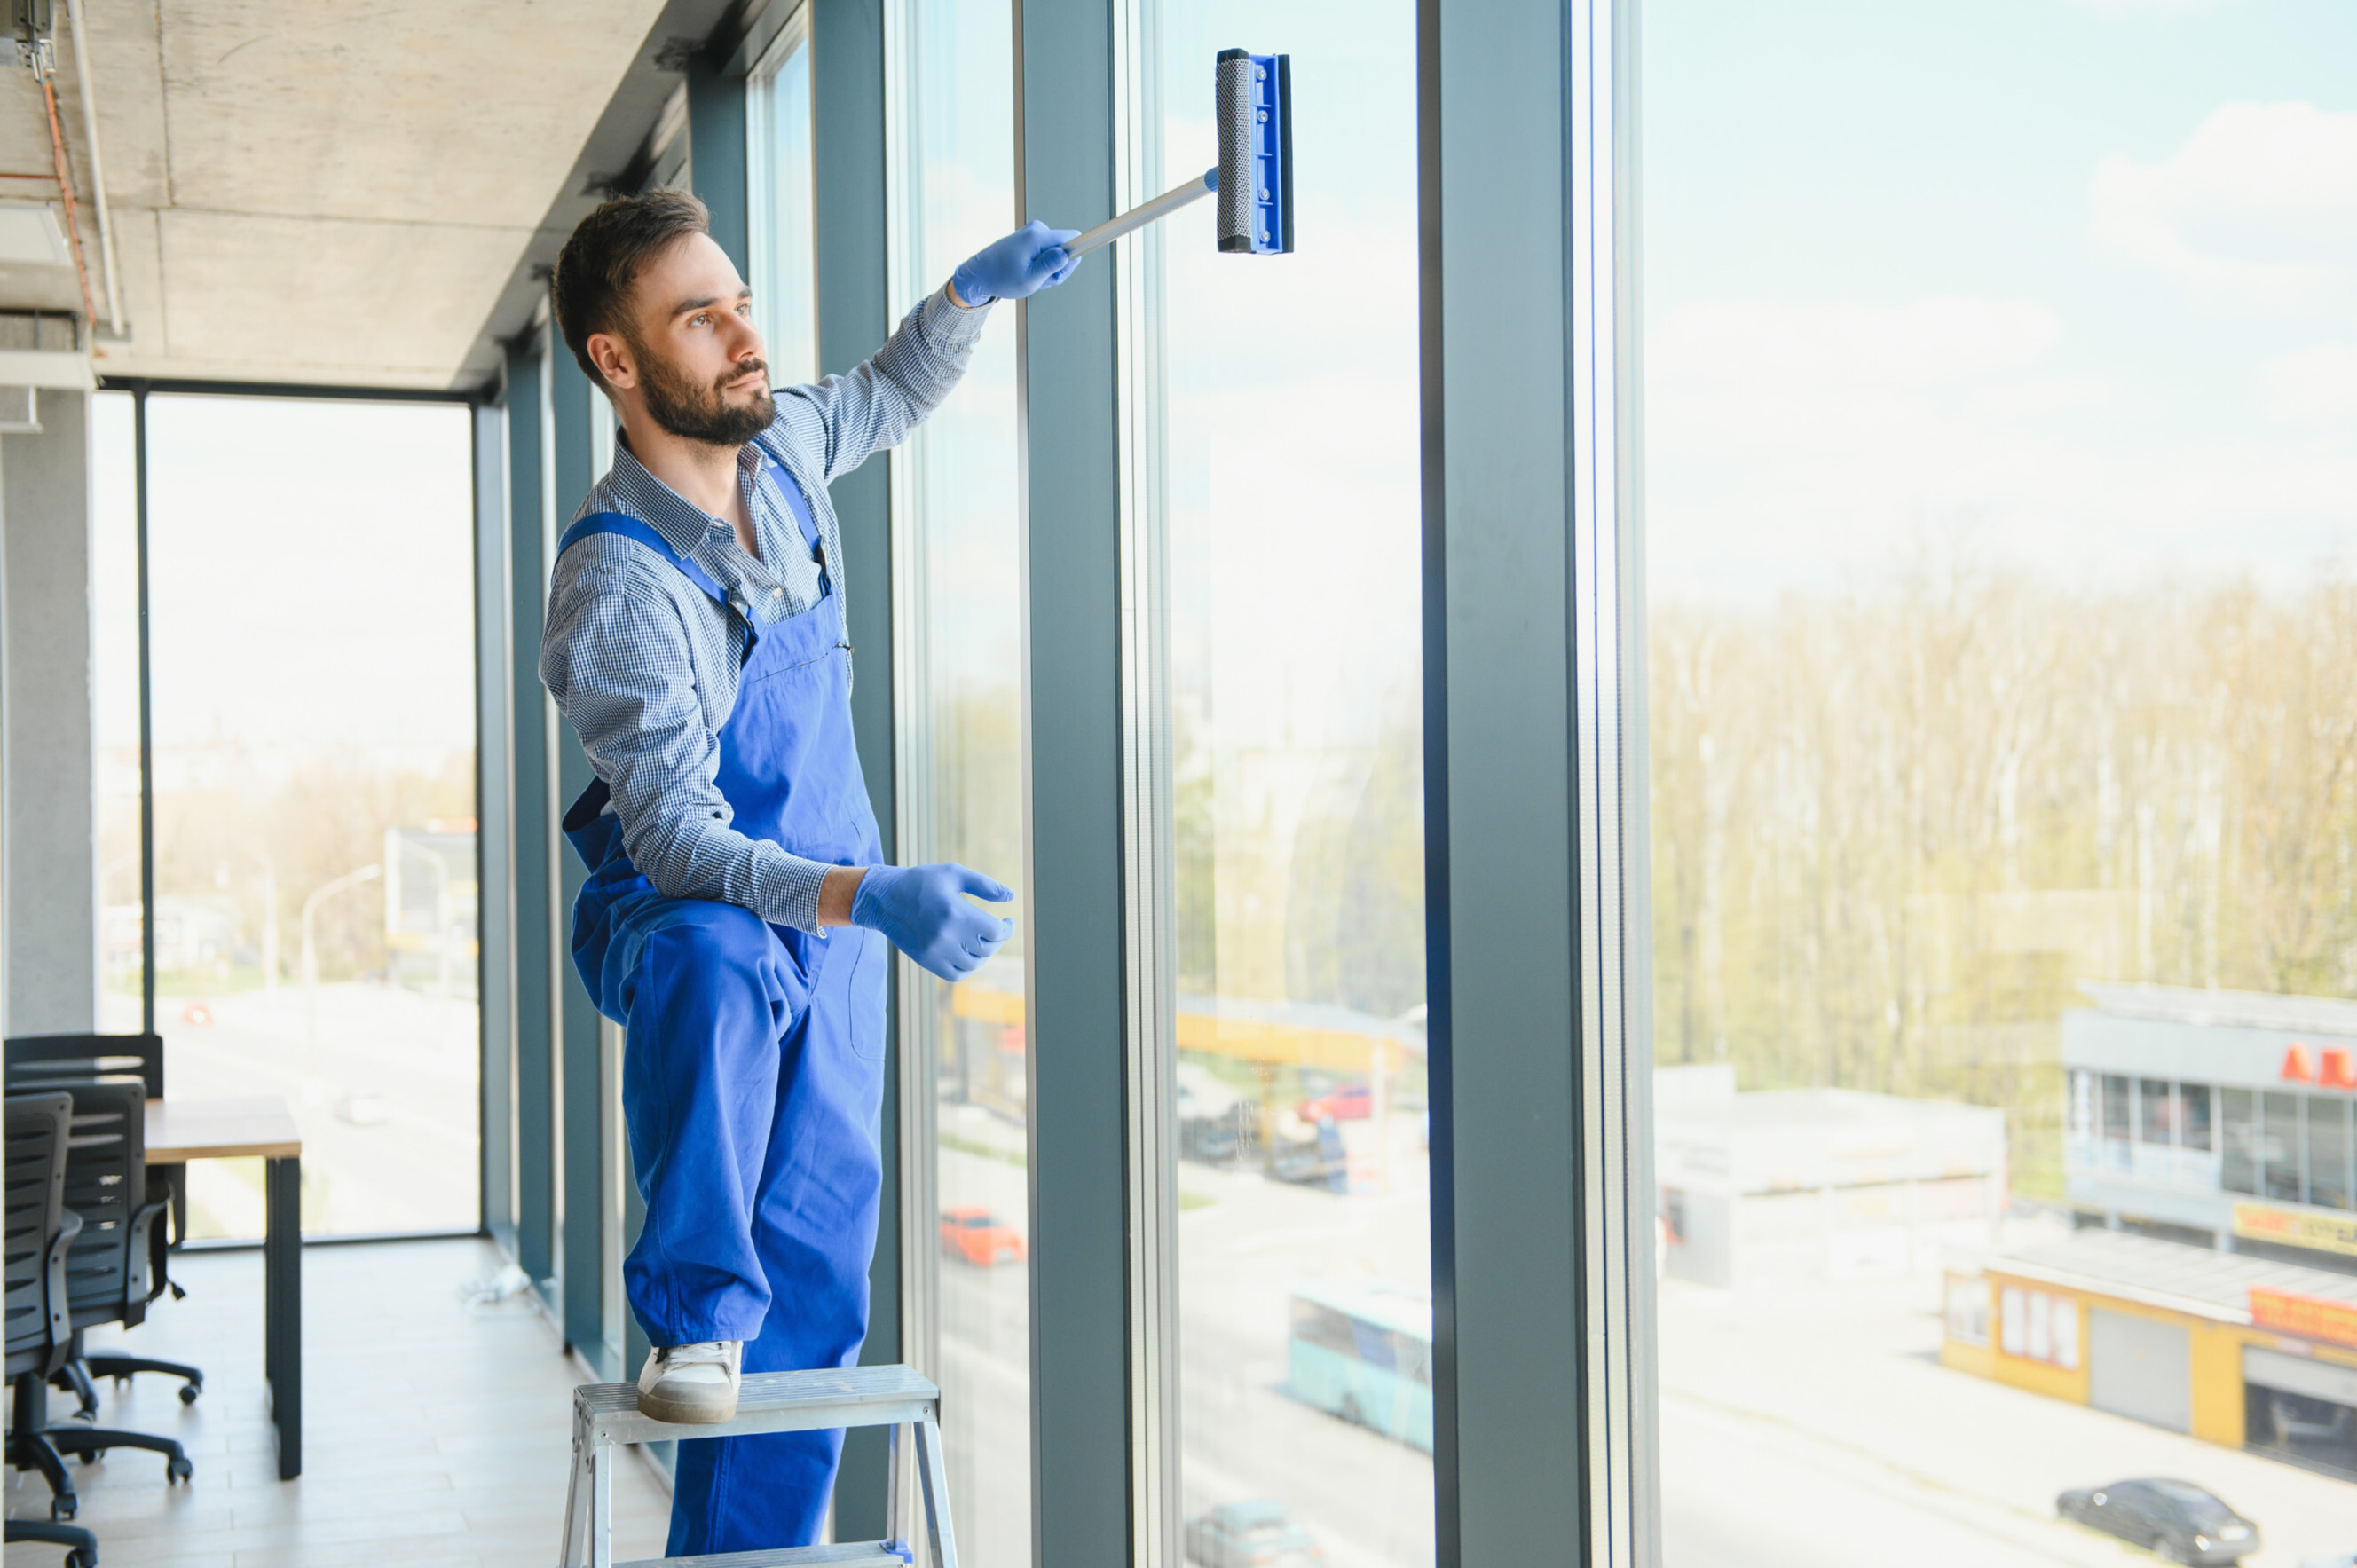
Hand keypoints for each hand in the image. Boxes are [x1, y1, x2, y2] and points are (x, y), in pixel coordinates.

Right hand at [850, 863, 1014, 982]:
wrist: (884, 899)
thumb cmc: (922, 882)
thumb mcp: (953, 874)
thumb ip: (984, 885)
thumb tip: (1010, 896)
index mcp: (956, 912)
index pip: (995, 931)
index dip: (1007, 928)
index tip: (1007, 922)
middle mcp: (947, 935)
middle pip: (987, 948)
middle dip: (996, 939)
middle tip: (994, 929)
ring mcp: (936, 951)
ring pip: (974, 964)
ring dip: (983, 954)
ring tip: (980, 940)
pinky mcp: (926, 961)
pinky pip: (956, 975)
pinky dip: (967, 968)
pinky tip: (967, 954)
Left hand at [951, 221, 1083, 306]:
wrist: (979, 273)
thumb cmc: (1002, 278)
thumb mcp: (1029, 279)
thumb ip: (1051, 266)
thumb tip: (1069, 254)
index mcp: (1038, 236)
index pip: (1073, 238)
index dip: (1081, 250)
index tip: (1094, 245)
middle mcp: (1038, 229)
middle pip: (1066, 248)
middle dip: (1059, 268)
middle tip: (1042, 281)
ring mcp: (1034, 232)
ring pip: (1056, 253)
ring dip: (1049, 270)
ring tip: (1031, 278)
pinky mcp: (1031, 237)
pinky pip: (1047, 253)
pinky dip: (1041, 266)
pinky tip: (1028, 273)